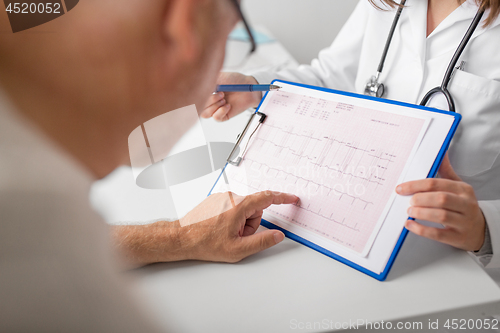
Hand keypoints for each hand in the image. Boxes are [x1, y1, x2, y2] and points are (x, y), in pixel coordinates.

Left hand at [112, 191, 298, 266]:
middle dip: (251, 224)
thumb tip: (278, 235)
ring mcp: (222, 198)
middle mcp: (230, 197)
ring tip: (226, 235)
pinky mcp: (215, 201)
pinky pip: (233, 209)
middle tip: (238, 237)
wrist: (181, 238)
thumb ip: (262, 241)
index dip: (283, 198)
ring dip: (241, 224)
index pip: (267, 197)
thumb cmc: (205, 243)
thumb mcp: (238, 249)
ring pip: (243, 210)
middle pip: (254, 209)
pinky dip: (232, 220)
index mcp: (238, 206)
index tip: (293, 198)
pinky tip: (219, 230)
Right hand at [201, 72, 262, 120]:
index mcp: (205, 91)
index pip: (193, 97)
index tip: (207, 90)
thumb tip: (196, 85)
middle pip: (198, 107)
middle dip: (209, 100)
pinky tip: (228, 105)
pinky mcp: (224, 115)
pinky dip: (221, 111)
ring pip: (205, 114)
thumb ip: (207, 80)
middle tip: (221, 94)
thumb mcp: (220, 76)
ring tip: (224, 99)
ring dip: (214, 106)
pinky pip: (216, 118)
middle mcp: (209, 100)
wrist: (250, 87)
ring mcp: (216, 108)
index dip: (197, 95)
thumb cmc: (236, 80)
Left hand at [396, 154, 485, 251]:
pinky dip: (421, 229)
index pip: (436, 184)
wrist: (480, 229)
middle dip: (420, 199)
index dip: (416, 185)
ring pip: (441, 216)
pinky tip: (410, 225)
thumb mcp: (457, 187)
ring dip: (421, 213)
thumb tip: (441, 152)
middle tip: (409, 201)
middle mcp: (466, 204)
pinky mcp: (458, 237)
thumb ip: (446, 171)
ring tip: (410, 212)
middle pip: (441, 198)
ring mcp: (463, 222)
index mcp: (463, 189)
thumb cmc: (463, 205)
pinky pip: (438, 234)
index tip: (401, 188)